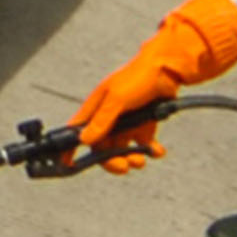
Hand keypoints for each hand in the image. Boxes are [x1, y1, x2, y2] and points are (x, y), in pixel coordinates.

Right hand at [69, 0, 236, 169]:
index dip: (71, 148)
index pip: (77, 131)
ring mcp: (127, 121)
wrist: (168, 69)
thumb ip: (101, 121)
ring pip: (123, 148)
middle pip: (102, 147)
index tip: (68, 164)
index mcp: (96, 108)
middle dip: (111, 160)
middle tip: (123, 167)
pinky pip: (144, 144)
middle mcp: (108, 116)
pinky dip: (150, 150)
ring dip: (132, 158)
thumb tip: (84, 140)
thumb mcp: (116, 99)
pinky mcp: (144, 123)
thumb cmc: (137, 77)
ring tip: (141, 159)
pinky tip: (157, 151)